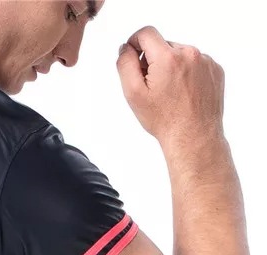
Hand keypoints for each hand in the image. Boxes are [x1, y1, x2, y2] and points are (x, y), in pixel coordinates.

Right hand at [116, 25, 224, 147]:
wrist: (193, 136)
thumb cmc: (164, 119)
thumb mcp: (133, 94)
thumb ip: (125, 65)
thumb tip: (125, 48)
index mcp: (168, 58)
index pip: (146, 33)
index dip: (134, 43)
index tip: (133, 56)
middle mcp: (189, 54)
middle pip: (163, 45)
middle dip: (153, 61)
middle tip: (152, 87)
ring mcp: (206, 61)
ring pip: (180, 55)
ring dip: (170, 68)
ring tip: (170, 93)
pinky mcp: (215, 69)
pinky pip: (195, 64)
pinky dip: (186, 74)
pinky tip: (183, 94)